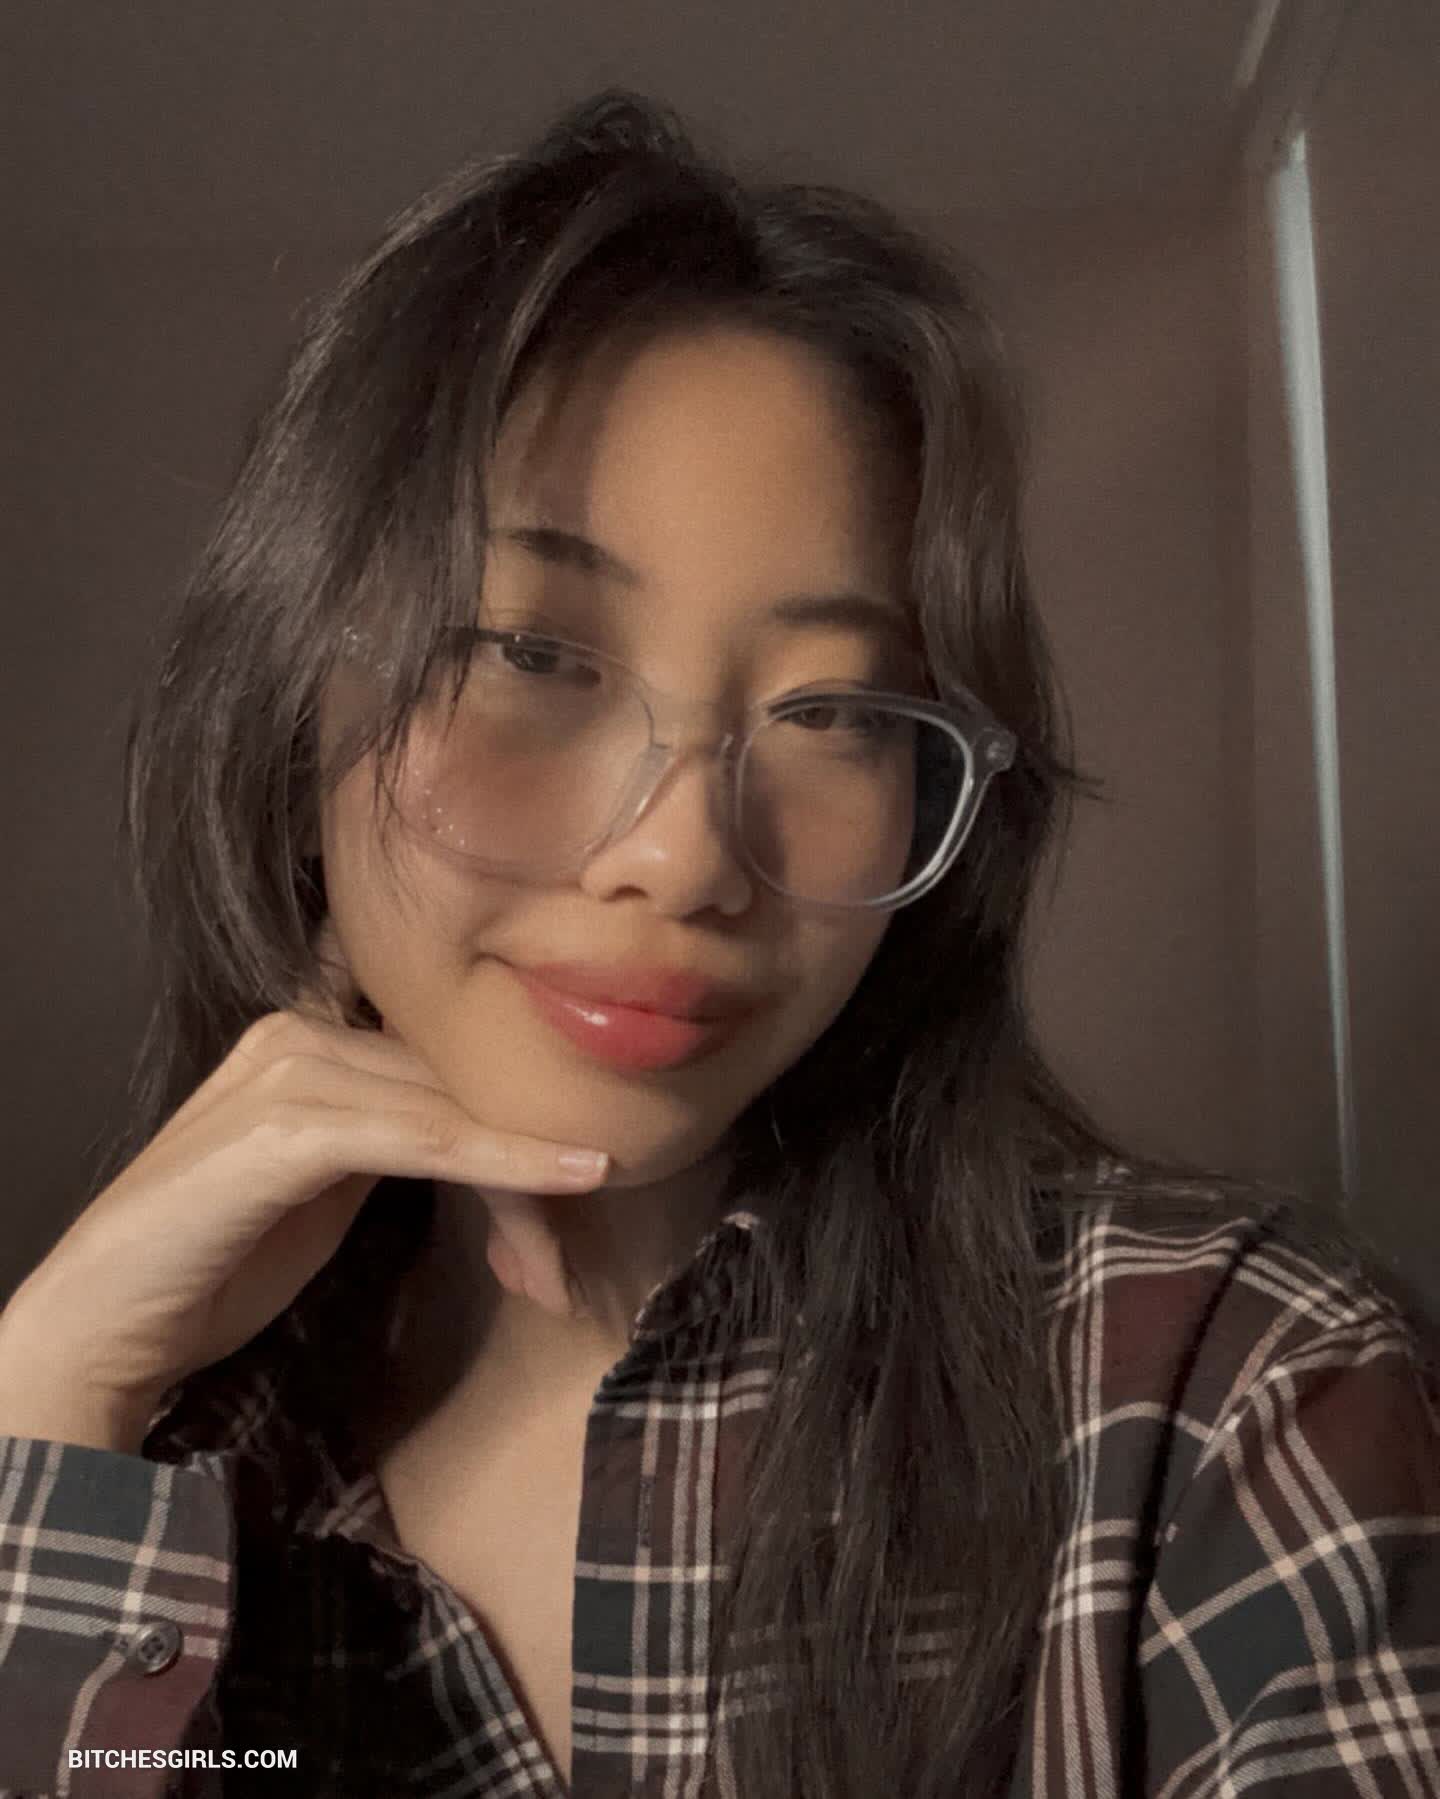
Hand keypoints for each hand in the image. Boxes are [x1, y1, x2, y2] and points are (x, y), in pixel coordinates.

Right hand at [0, 919, 609, 1450]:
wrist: (105, 1322)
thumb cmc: (218, 1259)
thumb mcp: (332, 1187)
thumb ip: (401, 1140)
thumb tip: (508, 1144)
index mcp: (313, 1029)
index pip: (450, 1059)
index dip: (519, 1124)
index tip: (577, 1195)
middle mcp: (304, 1029)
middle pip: (463, 1080)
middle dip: (530, 1168)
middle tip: (561, 1267)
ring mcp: (291, 1069)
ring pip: (456, 1108)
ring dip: (523, 1186)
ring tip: (553, 1269)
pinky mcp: (288, 1126)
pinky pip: (427, 1136)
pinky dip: (502, 1161)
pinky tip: (566, 1178)